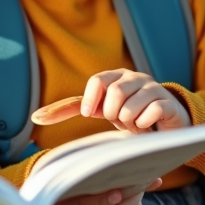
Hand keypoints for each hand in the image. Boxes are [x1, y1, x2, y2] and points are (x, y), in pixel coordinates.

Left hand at [34, 70, 191, 132]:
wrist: (163, 125)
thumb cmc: (126, 114)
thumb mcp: (99, 109)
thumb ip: (71, 109)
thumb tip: (35, 116)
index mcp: (116, 77)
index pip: (98, 81)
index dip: (91, 100)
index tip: (91, 114)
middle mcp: (135, 77)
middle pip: (115, 93)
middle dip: (113, 114)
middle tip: (120, 120)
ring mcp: (154, 88)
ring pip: (132, 105)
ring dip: (129, 122)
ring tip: (134, 124)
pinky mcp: (169, 103)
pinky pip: (153, 112)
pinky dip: (145, 125)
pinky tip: (148, 127)